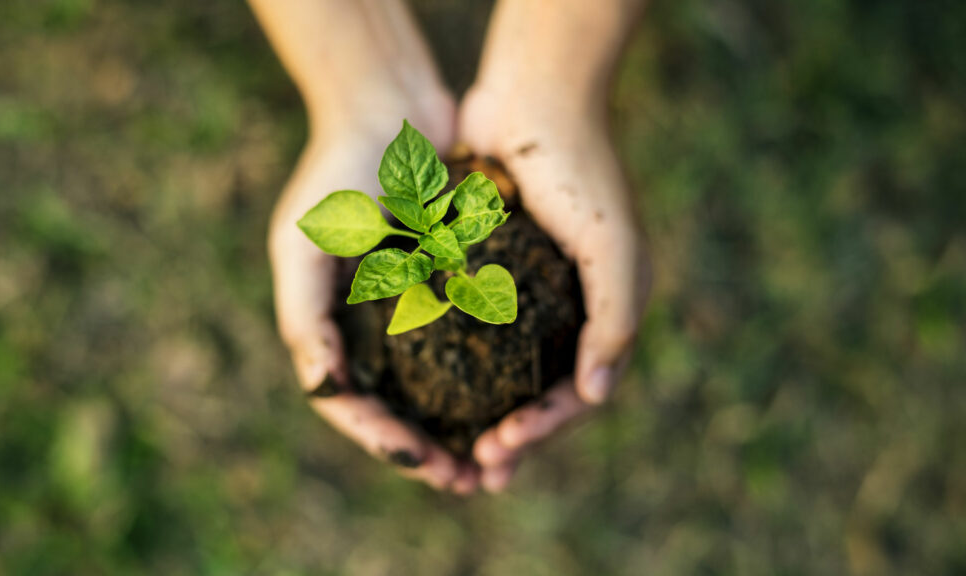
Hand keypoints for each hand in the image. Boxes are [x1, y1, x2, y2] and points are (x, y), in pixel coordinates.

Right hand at [267, 98, 481, 492]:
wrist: (390, 107)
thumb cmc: (337, 173)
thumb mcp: (304, 244)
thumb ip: (305, 318)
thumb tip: (324, 387)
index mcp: (331, 326)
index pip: (351, 403)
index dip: (384, 441)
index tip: (425, 462)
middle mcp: (371, 325)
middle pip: (399, 407)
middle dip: (429, 450)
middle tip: (469, 480)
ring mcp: (413, 307)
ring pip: (439, 385)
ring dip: (464, 425)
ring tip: (498, 457)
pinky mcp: (453, 283)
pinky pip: (472, 341)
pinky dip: (489, 375)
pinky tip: (518, 398)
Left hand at [457, 84, 652, 491]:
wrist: (535, 97)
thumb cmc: (582, 172)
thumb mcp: (613, 248)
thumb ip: (615, 321)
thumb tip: (596, 395)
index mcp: (602, 313)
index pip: (576, 393)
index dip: (541, 429)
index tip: (500, 451)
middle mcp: (567, 311)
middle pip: (538, 394)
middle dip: (512, 439)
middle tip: (475, 474)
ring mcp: (527, 295)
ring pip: (503, 374)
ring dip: (481, 415)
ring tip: (453, 451)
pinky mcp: (489, 273)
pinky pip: (473, 332)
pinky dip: (457, 366)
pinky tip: (428, 390)